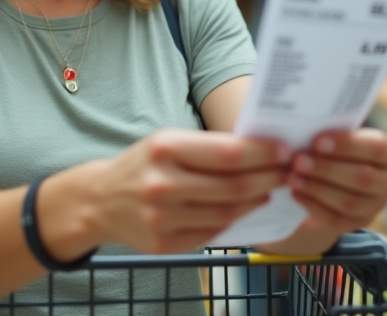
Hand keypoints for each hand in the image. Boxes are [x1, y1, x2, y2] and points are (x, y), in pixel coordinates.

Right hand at [80, 129, 288, 254]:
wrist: (99, 200)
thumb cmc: (143, 165)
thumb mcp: (167, 142)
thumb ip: (208, 147)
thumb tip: (260, 151)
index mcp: (164, 149)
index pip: (228, 153)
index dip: (262, 154)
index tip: (284, 151)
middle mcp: (162, 184)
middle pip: (234, 186)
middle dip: (268, 178)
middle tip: (286, 172)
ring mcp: (162, 218)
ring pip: (227, 212)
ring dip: (255, 200)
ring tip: (268, 190)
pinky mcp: (163, 244)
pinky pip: (212, 233)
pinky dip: (233, 220)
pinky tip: (244, 208)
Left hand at [261, 129, 386, 254]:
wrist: (330, 176)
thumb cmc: (332, 146)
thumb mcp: (334, 134)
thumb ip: (327, 130)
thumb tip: (303, 128)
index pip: (376, 148)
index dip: (347, 145)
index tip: (317, 141)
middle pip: (363, 178)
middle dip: (327, 169)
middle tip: (298, 161)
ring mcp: (376, 205)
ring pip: (349, 202)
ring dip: (317, 189)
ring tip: (292, 177)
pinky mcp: (358, 223)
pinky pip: (337, 220)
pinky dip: (313, 206)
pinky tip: (296, 193)